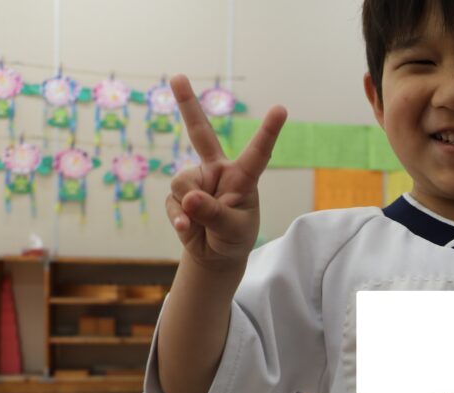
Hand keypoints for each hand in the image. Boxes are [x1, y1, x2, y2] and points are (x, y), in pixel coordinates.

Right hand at [165, 74, 286, 269]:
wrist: (215, 254)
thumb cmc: (234, 237)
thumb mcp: (232, 230)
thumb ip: (213, 214)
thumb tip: (189, 198)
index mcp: (243, 177)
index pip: (257, 153)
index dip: (269, 131)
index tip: (281, 109)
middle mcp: (218, 172)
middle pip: (201, 134)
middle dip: (187, 105)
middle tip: (177, 76)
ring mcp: (196, 181)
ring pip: (182, 183)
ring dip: (189, 206)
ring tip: (201, 224)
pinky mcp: (179, 196)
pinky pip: (172, 202)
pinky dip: (178, 218)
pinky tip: (186, 229)